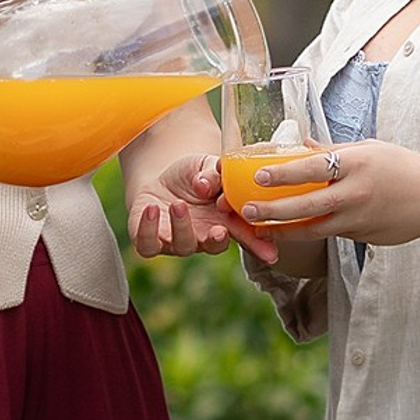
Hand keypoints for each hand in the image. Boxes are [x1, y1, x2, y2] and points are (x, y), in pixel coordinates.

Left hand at [129, 154, 276, 261]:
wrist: (160, 180)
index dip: (258, 245)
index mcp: (224, 220)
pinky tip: (152, 209)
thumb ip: (213, 173)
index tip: (270, 253)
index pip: (245, 234)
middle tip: (219, 231)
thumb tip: (206, 184)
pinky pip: (148, 245)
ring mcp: (176, 241)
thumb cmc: (191, 175)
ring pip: (183, 245)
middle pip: (215, 246)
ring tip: (178, 205)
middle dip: (217, 241)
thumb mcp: (205, 166)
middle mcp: (203, 235)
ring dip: (182, 227)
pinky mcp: (149, 240)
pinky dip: (149, 229)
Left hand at [235, 138, 419, 249]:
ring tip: (261, 229)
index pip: (312, 167)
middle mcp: (356, 193)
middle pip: (306, 205)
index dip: (283, 173)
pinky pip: (332, 234)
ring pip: (314, 228)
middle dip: (273, 211)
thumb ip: (334, 150)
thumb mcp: (370, 149)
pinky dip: (311, 232)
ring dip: (285, 230)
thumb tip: (302, 143)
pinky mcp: (363, 236)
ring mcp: (359, 219)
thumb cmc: (403, 167)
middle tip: (247, 211)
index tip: (258, 175)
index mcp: (357, 164)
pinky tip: (293, 232)